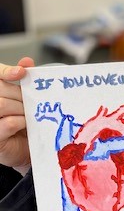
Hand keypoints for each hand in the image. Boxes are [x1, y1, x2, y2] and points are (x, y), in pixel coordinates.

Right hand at [0, 57, 34, 174]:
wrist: (24, 148)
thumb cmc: (23, 122)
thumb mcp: (25, 100)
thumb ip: (25, 81)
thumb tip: (26, 62)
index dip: (6, 71)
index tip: (21, 73)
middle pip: (0, 89)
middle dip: (20, 94)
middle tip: (33, 101)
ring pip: (2, 104)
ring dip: (21, 108)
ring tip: (29, 114)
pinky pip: (8, 123)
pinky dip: (20, 121)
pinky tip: (25, 123)